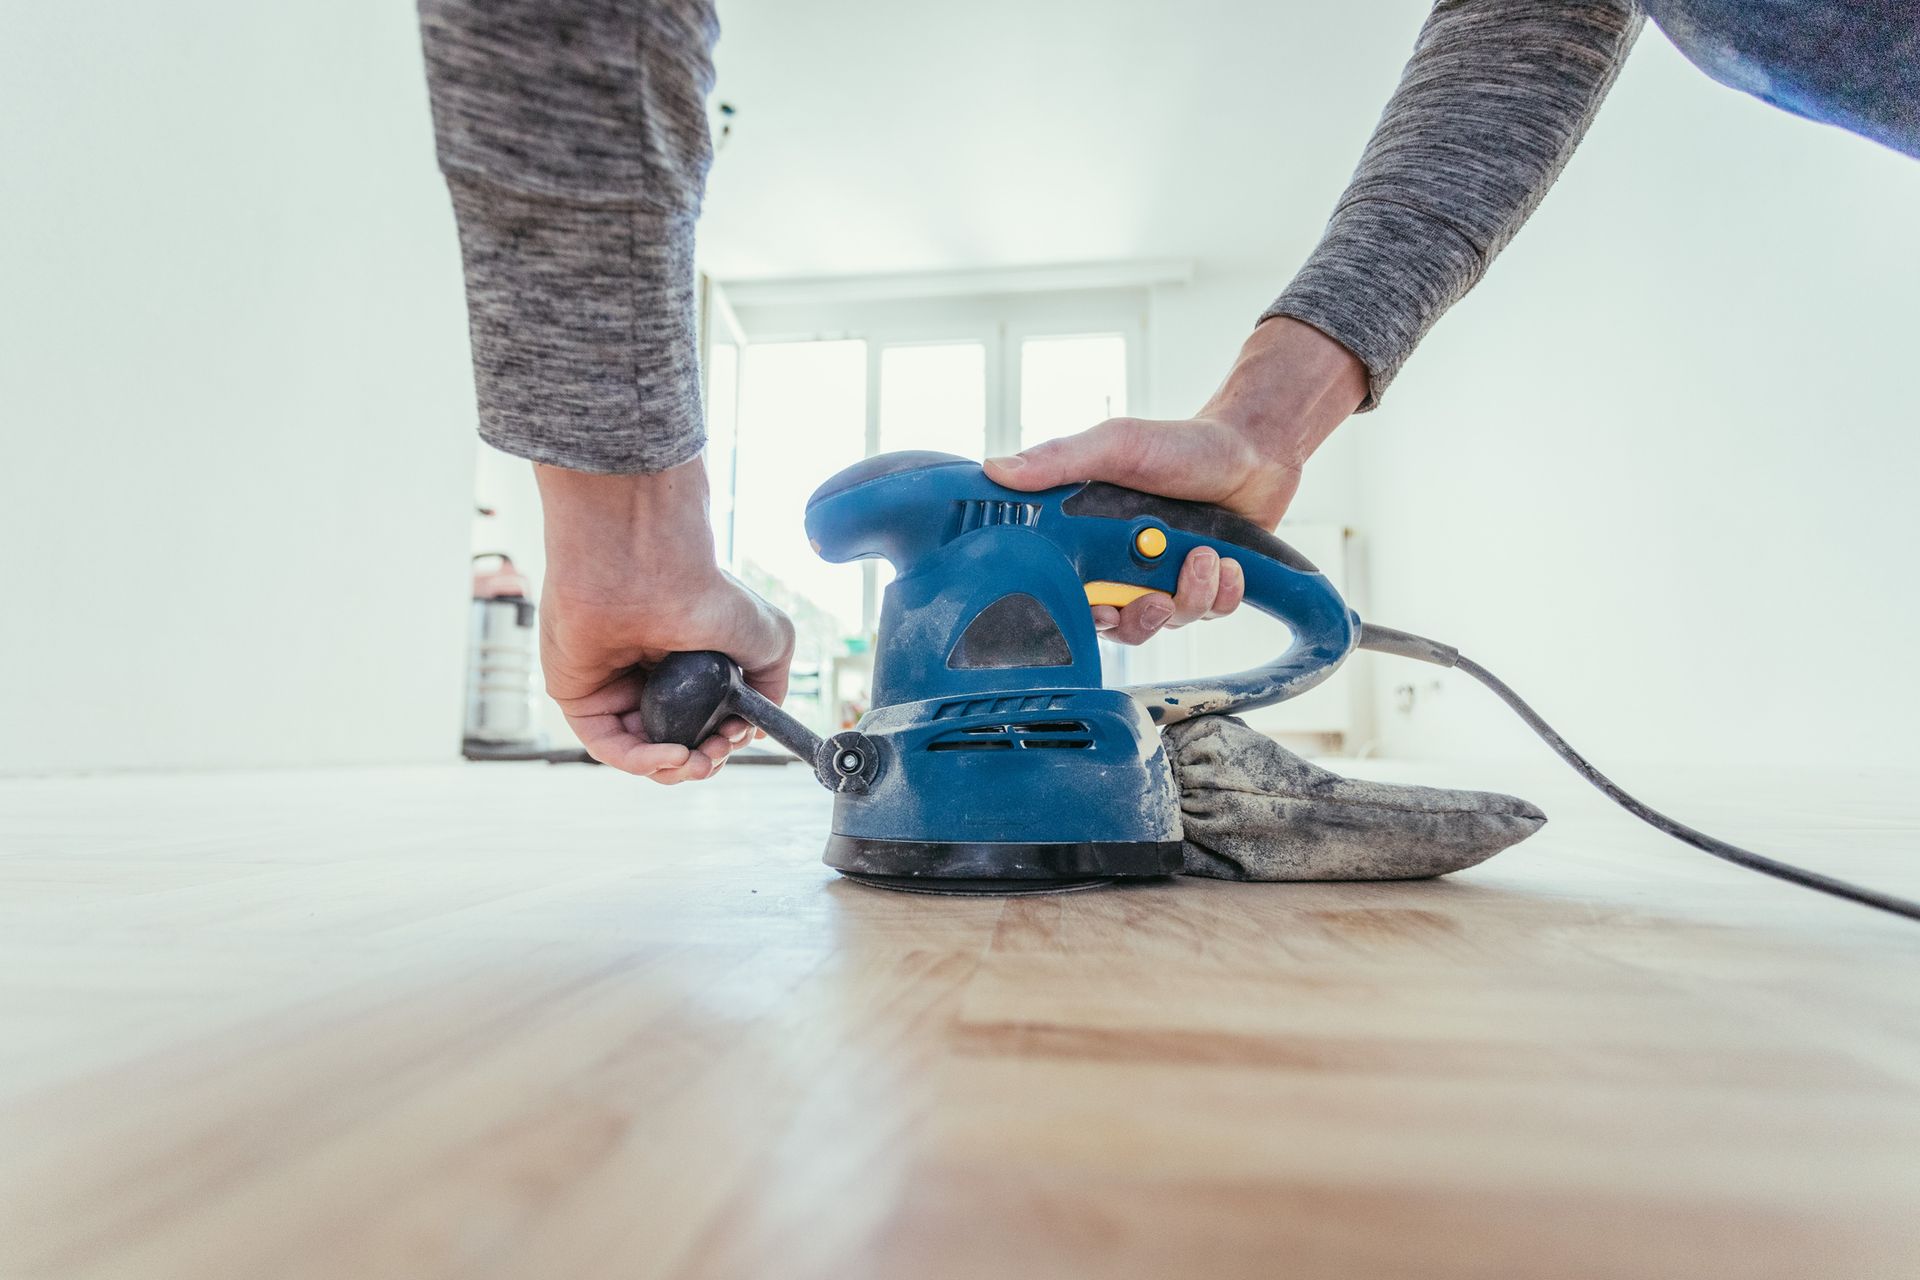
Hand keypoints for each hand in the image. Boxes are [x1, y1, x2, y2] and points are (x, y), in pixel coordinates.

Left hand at [535, 459, 794, 782]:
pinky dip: (642, 762)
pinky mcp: (580, 697)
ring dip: (676, 769)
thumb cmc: (703, 590)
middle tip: (719, 753)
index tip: (738, 736)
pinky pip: (608, 746)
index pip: (700, 720)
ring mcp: (611, 687)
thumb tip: (755, 726)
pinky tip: (674, 756)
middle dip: (703, 759)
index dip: (723, 740)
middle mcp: (646, 676)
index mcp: (684, 663)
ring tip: (700, 761)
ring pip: (641, 751)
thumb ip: (772, 684)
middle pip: (672, 741)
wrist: (650, 568)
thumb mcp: (769, 637)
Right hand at [984, 316, 1365, 644]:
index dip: (1082, 614)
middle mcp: (1126, 567)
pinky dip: (1221, 592)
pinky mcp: (1206, 587)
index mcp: (1092, 541)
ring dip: (1190, 595)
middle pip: (1120, 626)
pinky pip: (1209, 614)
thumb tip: (997, 469)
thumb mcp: (1116, 445)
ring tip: (1205, 555)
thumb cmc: (1180, 444)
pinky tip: (1227, 562)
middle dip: (1142, 617)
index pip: (1070, 596)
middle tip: (1156, 598)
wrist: (1251, 448)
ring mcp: (1167, 580)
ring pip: (1168, 622)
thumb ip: (1060, 460)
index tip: (1100, 608)